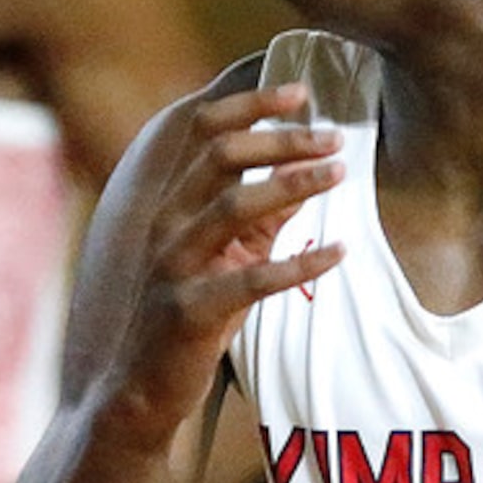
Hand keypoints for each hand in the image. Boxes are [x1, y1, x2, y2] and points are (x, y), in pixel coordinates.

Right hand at [99, 83, 346, 450]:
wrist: (142, 390)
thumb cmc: (192, 319)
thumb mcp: (230, 257)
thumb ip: (263, 218)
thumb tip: (306, 174)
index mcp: (173, 204)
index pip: (205, 131)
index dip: (252, 104)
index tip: (300, 91)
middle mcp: (167, 224)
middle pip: (222, 155)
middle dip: (283, 139)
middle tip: (336, 136)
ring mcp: (173, 266)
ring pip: (232, 204)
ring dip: (292, 182)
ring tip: (340, 173)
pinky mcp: (189, 311)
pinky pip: (251, 279)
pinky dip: (300, 261)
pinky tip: (339, 251)